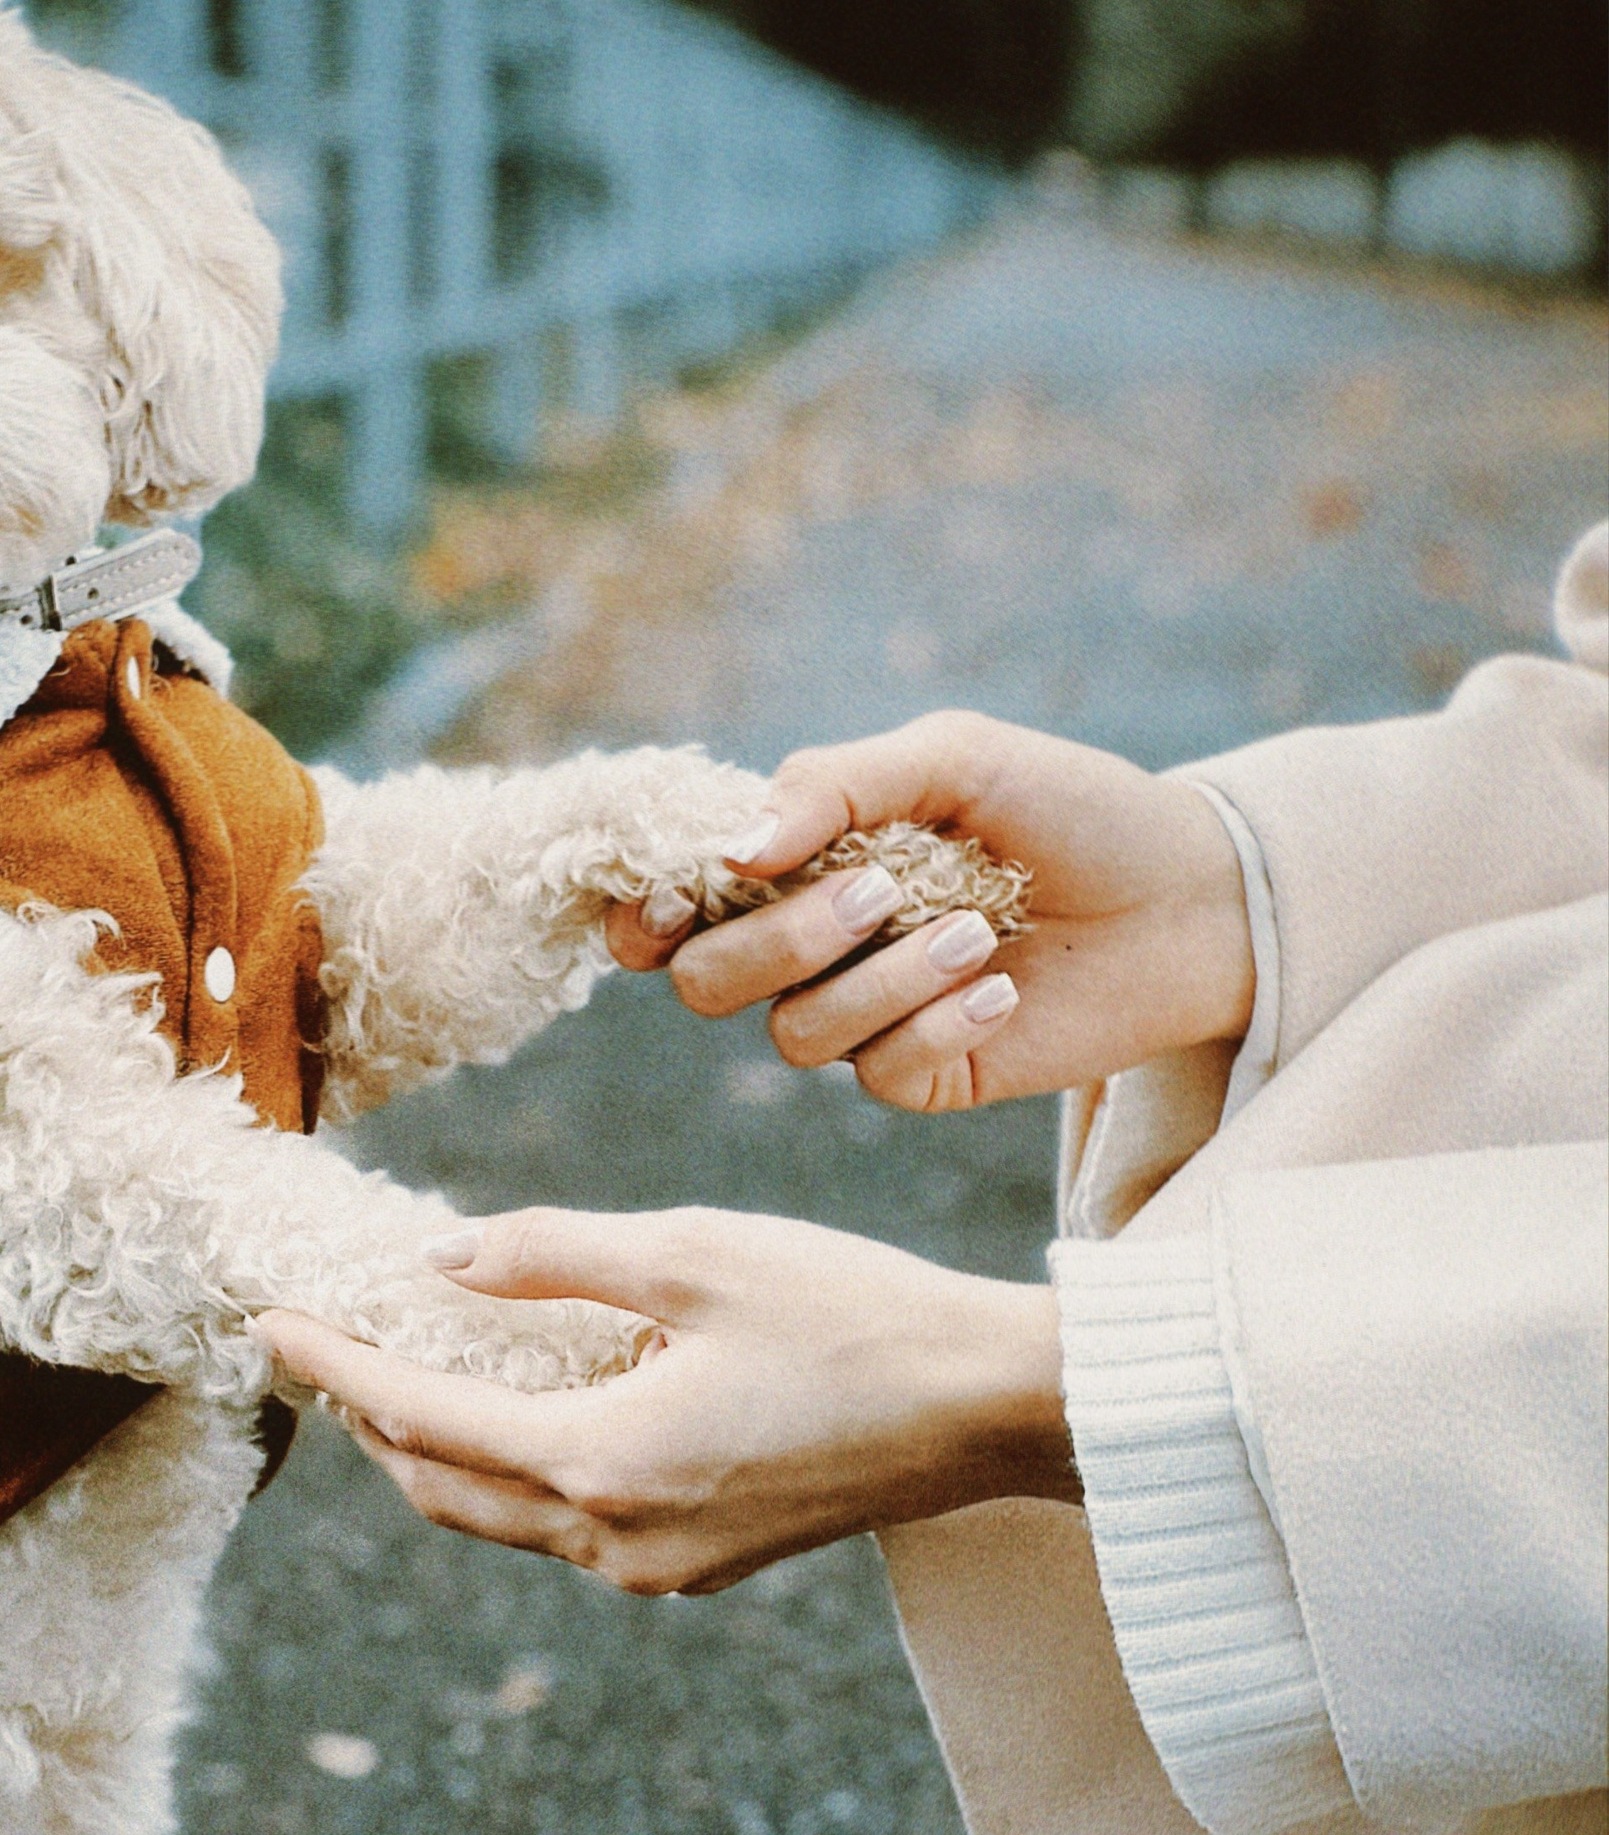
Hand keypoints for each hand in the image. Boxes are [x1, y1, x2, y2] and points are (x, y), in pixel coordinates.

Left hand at [258, 1205, 1077, 1596]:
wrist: (990, 1410)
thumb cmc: (855, 1313)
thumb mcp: (695, 1251)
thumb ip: (551, 1258)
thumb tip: (440, 1265)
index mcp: (601, 1462)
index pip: (417, 1418)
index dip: (333, 1368)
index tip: (270, 1323)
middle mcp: (616, 1539)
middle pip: (440, 1490)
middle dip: (367, 1423)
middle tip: (316, 1352)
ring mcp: (660, 1567)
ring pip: (500, 1519)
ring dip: (439, 1453)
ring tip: (395, 1376)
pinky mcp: (701, 1563)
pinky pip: (570, 1527)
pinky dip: (517, 1472)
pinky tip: (517, 1410)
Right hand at [604, 711, 1254, 1112]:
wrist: (1191, 894)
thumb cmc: (1073, 809)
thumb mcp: (953, 756)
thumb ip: (833, 784)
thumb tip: (731, 850)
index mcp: (798, 867)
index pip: (670, 908)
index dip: (642, 911)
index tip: (673, 893)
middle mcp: (813, 951)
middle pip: (707, 982)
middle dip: (782, 939)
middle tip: (884, 889)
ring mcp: (864, 1021)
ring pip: (794, 1036)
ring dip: (884, 981)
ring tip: (981, 931)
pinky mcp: (926, 1078)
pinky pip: (878, 1075)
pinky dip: (939, 1026)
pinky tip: (1005, 988)